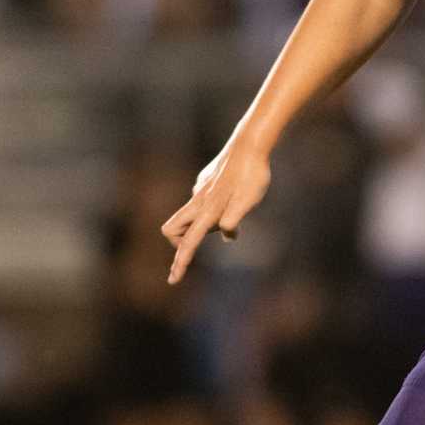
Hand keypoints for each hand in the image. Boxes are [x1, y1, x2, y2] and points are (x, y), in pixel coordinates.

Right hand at [161, 143, 272, 284]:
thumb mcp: (248, 201)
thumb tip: (227, 236)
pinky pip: (201, 201)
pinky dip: (210, 208)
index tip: (173, 280)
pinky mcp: (205, 180)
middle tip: (203, 241)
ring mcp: (200, 189)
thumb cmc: (252, 174)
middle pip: (172, 228)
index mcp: (207, 210)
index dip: (181, 263)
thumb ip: (233, 221)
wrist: (250, 143)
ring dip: (201, 224)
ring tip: (231, 215)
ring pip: (189, 215)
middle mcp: (198, 200)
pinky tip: (232, 196)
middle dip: (180, 243)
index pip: (188, 242)